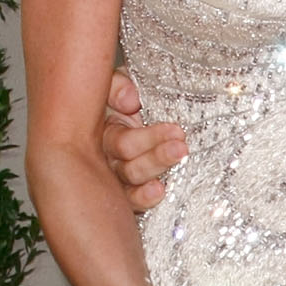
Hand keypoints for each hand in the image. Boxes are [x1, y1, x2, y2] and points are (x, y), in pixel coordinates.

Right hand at [103, 68, 186, 211]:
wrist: (133, 106)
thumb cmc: (125, 97)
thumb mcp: (118, 83)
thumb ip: (118, 85)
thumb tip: (129, 101)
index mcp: (104, 132)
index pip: (123, 143)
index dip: (149, 138)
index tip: (175, 130)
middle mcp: (109, 159)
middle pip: (128, 168)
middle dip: (157, 157)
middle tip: (181, 148)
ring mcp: (119, 178)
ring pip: (133, 183)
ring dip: (157, 171)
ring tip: (178, 160)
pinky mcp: (131, 191)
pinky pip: (134, 201)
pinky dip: (145, 198)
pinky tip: (159, 192)